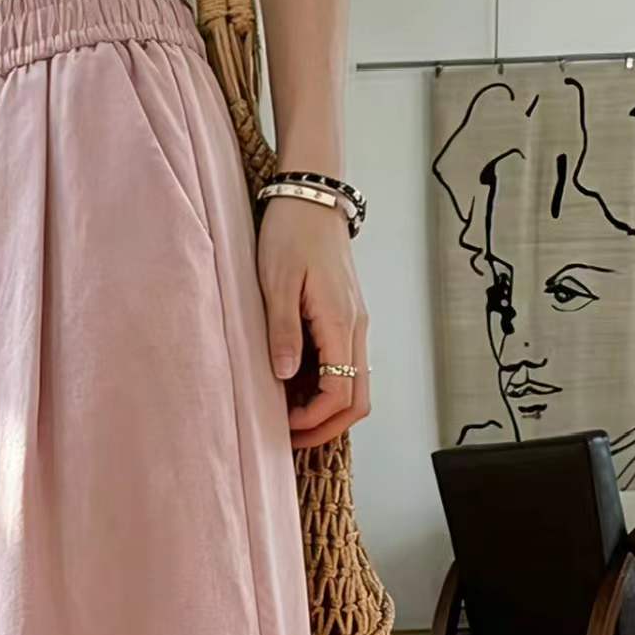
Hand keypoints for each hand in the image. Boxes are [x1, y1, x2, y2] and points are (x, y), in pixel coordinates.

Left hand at [257, 197, 369, 450]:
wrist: (312, 196)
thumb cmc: (291, 233)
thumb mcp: (277, 283)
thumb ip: (283, 332)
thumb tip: (287, 377)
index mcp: (341, 323)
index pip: (340, 393)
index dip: (313, 419)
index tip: (282, 425)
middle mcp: (356, 329)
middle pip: (358, 401)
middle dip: (326, 427)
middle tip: (289, 438)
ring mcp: (354, 325)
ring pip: (354, 386)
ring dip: (326, 410)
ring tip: (289, 416)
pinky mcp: (345, 319)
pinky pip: (344, 367)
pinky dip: (325, 388)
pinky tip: (294, 388)